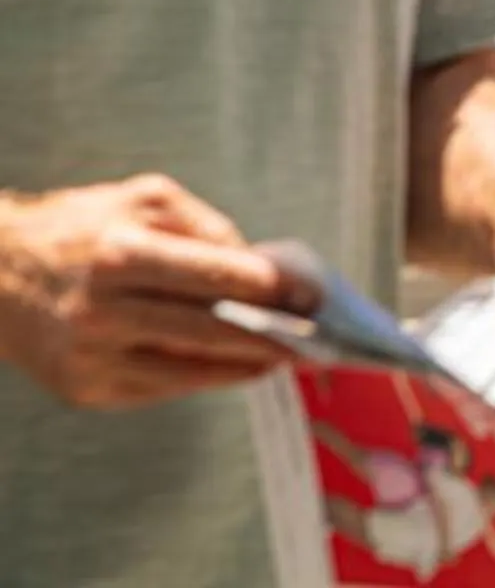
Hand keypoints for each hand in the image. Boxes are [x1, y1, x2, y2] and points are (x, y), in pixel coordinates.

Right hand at [0, 176, 313, 409]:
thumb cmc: (84, 229)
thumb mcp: (146, 201)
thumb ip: (207, 228)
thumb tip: (260, 270)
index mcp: (122, 255)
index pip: (218, 278)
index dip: (274, 290)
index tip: (313, 295)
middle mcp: (103, 311)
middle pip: (210, 332)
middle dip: (271, 336)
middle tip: (314, 337)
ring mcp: (92, 357)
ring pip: (190, 370)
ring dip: (243, 366)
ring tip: (281, 357)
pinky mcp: (85, 389)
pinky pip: (161, 387)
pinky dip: (200, 377)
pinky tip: (230, 366)